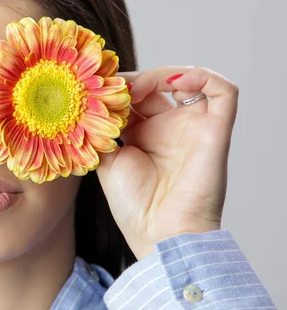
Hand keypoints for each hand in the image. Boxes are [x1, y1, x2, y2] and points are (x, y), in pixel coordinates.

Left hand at [96, 66, 238, 259]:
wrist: (162, 235)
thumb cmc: (134, 206)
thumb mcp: (106, 161)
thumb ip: (100, 132)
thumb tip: (87, 105)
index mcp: (144, 136)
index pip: (133, 96)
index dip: (117, 87)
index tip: (96, 87)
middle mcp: (170, 128)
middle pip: (156, 85)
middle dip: (133, 80)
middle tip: (112, 87)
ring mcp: (193, 127)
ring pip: (188, 80)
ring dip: (162, 75)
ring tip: (137, 88)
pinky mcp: (216, 130)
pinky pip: (223, 91)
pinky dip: (203, 77)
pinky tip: (175, 83)